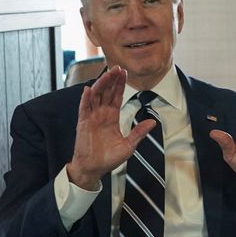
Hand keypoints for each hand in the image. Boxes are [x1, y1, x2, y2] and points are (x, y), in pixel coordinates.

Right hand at [66, 66, 155, 189]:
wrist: (94, 169)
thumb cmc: (109, 158)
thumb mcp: (129, 145)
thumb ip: (139, 132)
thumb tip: (153, 122)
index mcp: (112, 117)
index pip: (116, 97)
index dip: (120, 85)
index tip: (124, 73)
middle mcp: (101, 115)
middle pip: (106, 92)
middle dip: (112, 80)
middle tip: (117, 67)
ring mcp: (91, 118)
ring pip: (95, 97)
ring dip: (101, 85)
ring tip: (107, 73)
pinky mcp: (83, 124)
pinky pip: (84, 109)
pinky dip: (86, 99)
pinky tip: (89, 89)